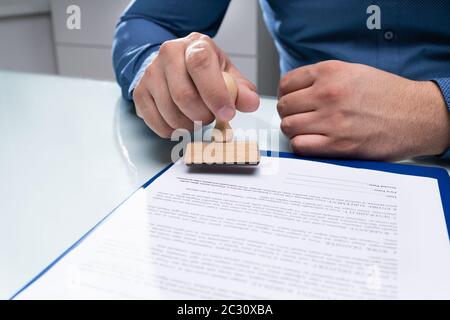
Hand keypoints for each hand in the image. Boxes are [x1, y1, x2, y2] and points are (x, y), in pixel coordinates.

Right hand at [133, 32, 259, 137]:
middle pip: (183, 96)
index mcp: (195, 46)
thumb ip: (240, 89)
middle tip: (210, 117)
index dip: (215, 94)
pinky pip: (158, 123)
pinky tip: (181, 121)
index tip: (226, 114)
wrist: (170, 64)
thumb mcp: (225, 73)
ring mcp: (151, 74)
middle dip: (202, 116)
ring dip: (189, 125)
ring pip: (170, 113)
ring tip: (195, 118)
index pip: (201, 66)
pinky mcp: (140, 93)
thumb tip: (251, 103)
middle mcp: (168, 55)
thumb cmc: (201, 70)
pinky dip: (174, 130)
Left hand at [277, 60, 449, 160]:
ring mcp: (332, 119)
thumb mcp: (353, 72)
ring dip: (294, 130)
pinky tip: (312, 143)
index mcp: (330, 72)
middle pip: (284, 106)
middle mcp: (328, 93)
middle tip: (300, 118)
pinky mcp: (338, 144)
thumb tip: (296, 91)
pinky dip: (301, 146)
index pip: (286, 84)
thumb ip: (323, 78)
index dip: (286, 95)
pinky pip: (299, 146)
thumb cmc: (386, 95)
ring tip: (307, 131)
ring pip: (288, 126)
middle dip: (289, 113)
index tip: (292, 101)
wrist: (416, 115)